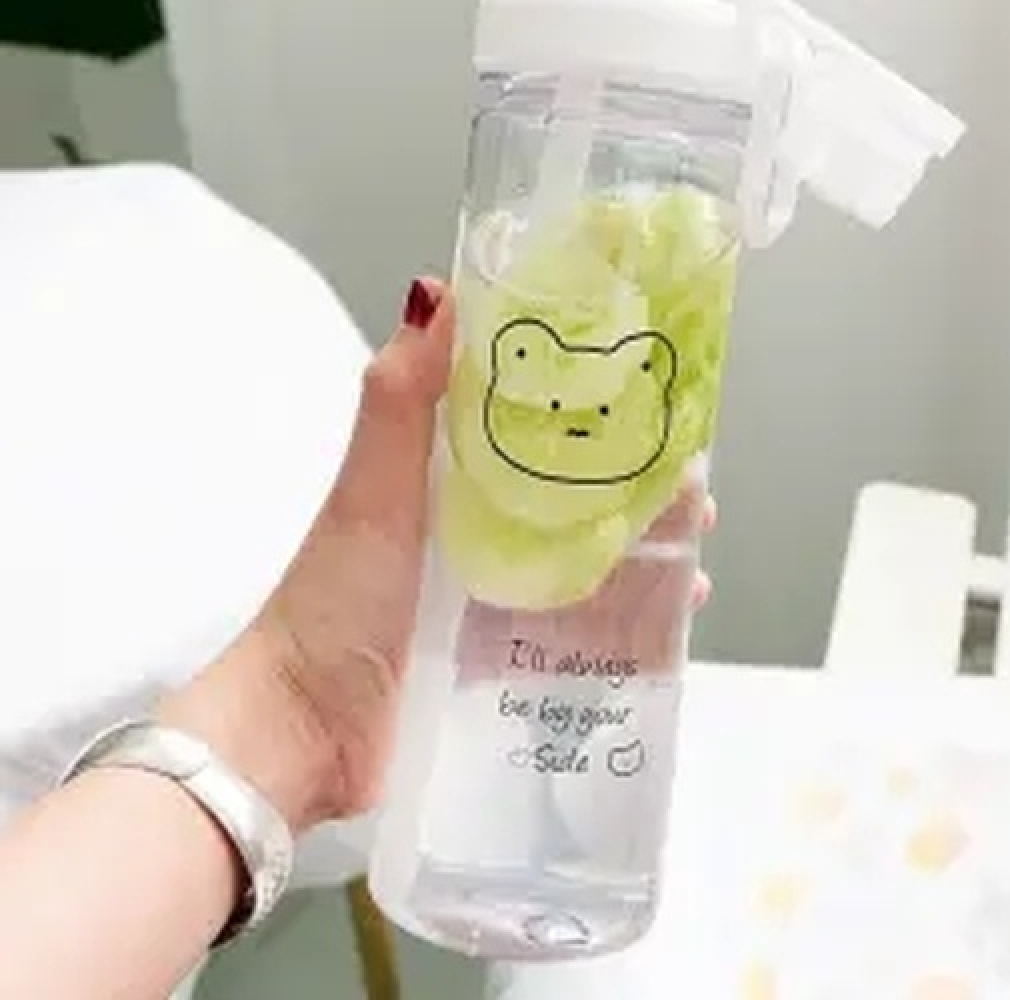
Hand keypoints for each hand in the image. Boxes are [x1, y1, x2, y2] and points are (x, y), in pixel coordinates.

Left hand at [164, 279, 714, 830]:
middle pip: (575, 494)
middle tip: (695, 489)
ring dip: (647, 552)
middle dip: (639, 486)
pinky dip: (631, 621)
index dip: (595, 405)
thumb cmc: (336, 601)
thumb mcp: (373, 491)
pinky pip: (583, 631)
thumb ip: (399, 398)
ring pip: (589, 561)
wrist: (303, 732)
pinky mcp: (504, 658)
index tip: (655, 393)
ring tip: (695, 554)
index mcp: (446, 475)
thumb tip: (435, 289)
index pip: (534, 423)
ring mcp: (493, 596)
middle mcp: (476, 528)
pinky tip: (673, 619)